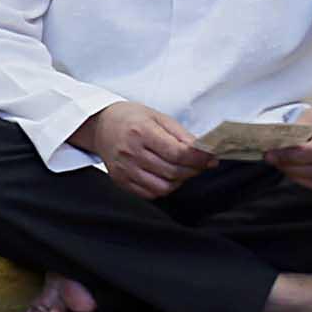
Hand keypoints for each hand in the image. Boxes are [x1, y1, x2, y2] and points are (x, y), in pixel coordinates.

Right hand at [69, 100, 217, 201]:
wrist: (99, 125)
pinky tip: (166, 176)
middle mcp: (130, 152)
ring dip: (179, 181)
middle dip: (193, 169)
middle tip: (200, 164)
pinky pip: (150, 193)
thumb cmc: (131, 119)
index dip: (199, 158)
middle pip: (173, 171)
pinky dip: (164, 187)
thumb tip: (205, 152)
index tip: (211, 158)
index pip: (177, 153)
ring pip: (163, 187)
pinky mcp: (120, 180)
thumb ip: (182, 135)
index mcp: (140, 131)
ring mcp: (124, 169)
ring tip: (182, 169)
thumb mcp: (158, 117)